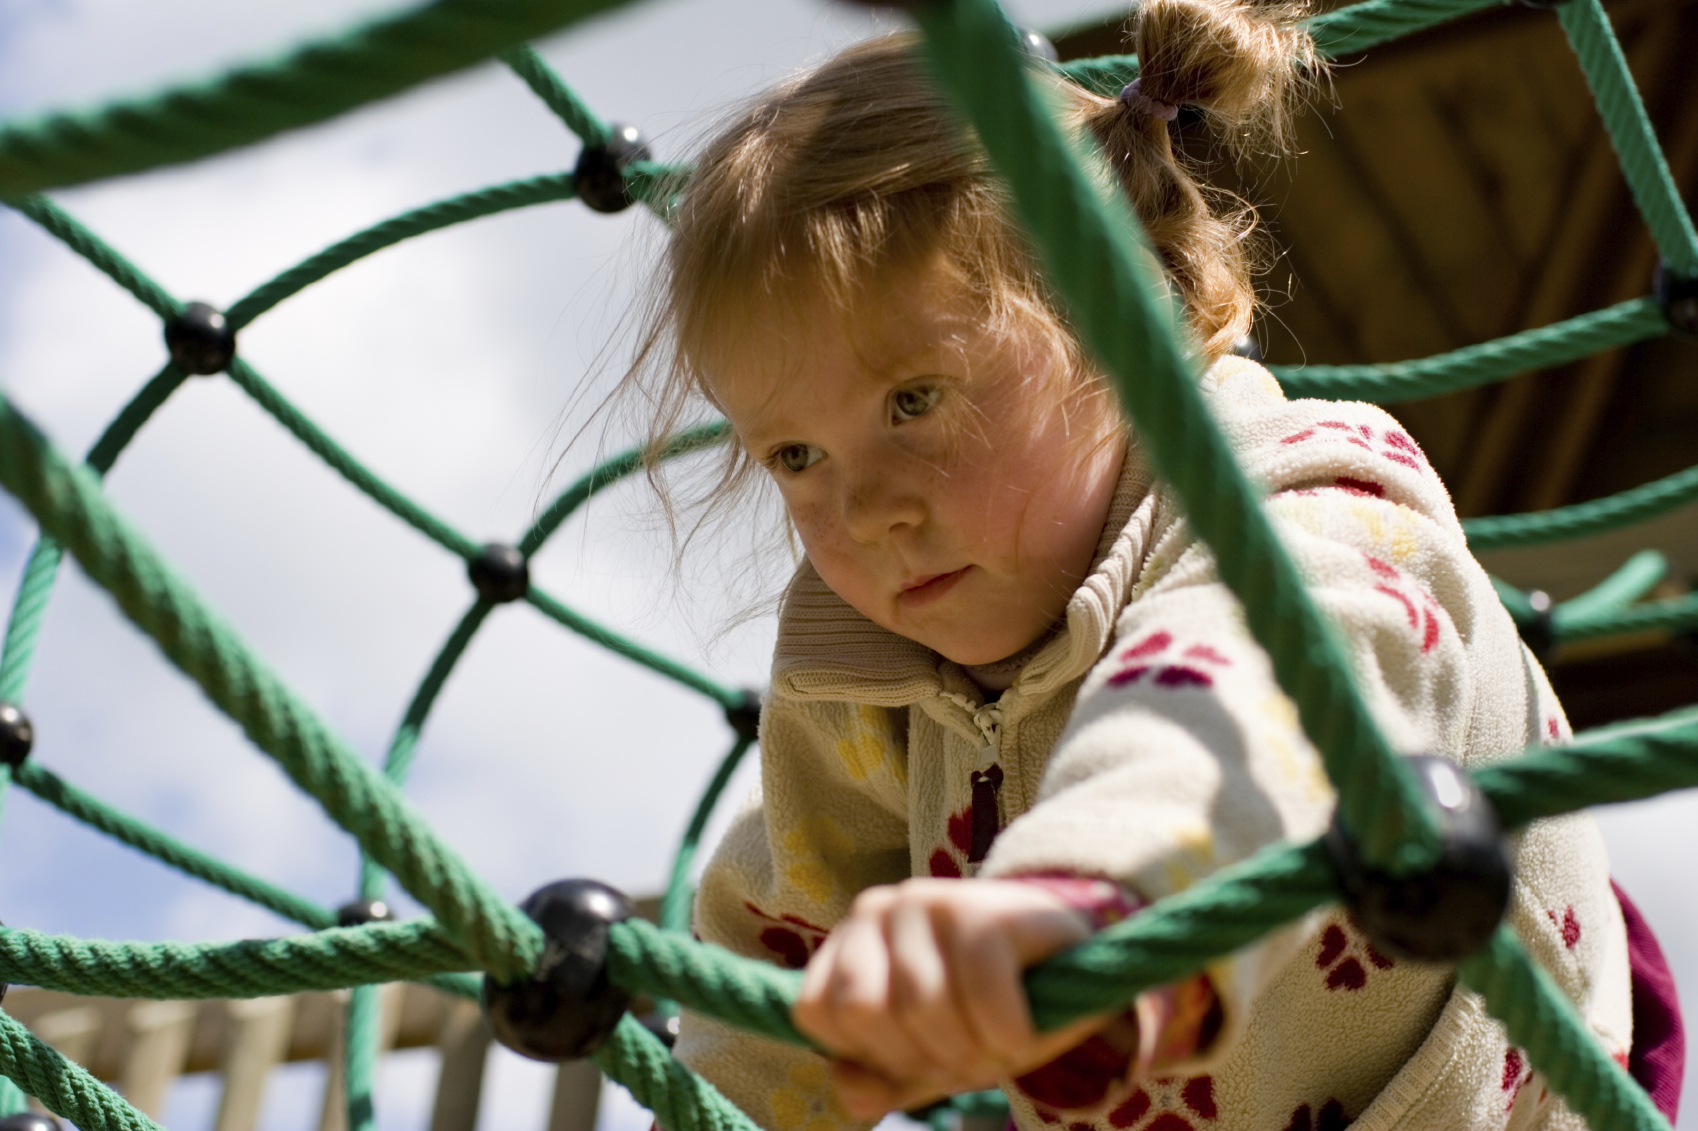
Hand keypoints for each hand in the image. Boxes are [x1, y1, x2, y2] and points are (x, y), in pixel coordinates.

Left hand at [791, 878, 1114, 1120]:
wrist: (1071, 965)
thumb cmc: (986, 1011)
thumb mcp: (927, 1056)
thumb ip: (880, 1078)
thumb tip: (851, 1092)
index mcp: (849, 943)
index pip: (817, 1013)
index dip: (869, 1054)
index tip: (916, 1056)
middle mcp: (877, 909)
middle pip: (865, 1011)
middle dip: (921, 1055)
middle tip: (966, 1055)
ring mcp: (929, 900)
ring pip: (921, 1004)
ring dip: (969, 1050)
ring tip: (997, 1045)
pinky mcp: (985, 908)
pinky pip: (981, 990)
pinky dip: (1006, 1033)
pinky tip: (1022, 1033)